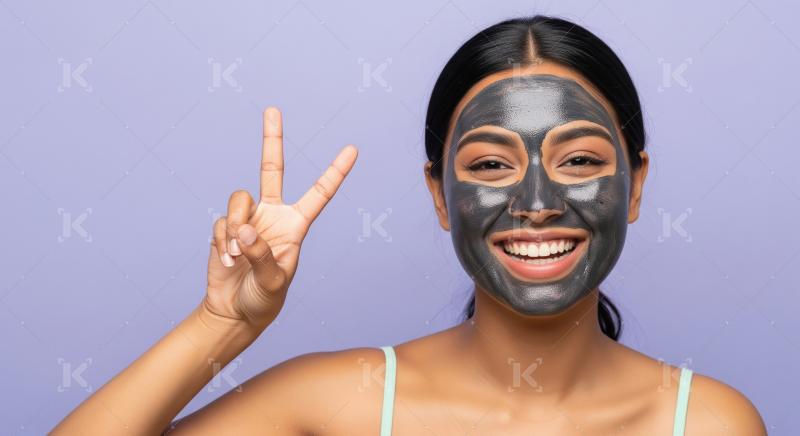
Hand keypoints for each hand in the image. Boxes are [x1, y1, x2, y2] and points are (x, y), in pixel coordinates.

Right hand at [204, 107, 356, 328]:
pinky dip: (224, 240)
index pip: (319, 194)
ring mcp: (248, 219)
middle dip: (271, 139)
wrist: (235, 311)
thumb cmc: (265, 299)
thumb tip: (244, 229)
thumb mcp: (273, 282)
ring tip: (237, 255)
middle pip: (272, 169)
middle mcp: (273, 215)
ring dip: (236, 226)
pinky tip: (228, 260)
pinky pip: (223, 221)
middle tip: (273, 109)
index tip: (353, 149)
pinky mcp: (226, 228)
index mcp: (296, 225)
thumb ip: (261, 254)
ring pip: (240, 199)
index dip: (335, 172)